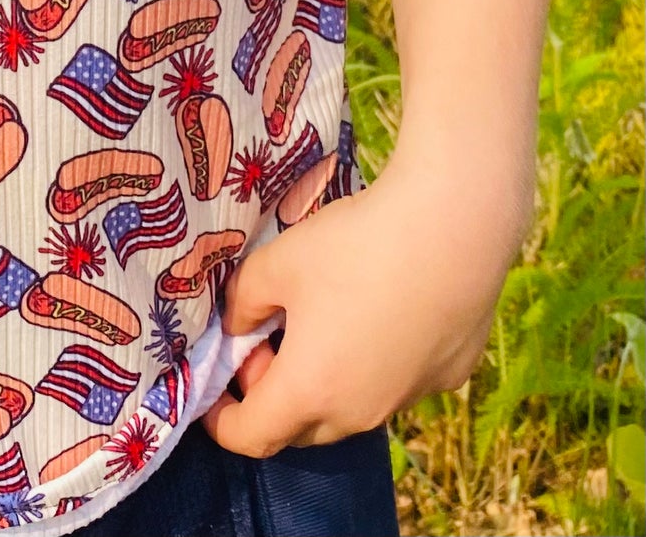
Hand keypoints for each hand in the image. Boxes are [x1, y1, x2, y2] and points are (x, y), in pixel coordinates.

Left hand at [200, 150, 526, 457]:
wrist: (451, 227)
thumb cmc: (351, 247)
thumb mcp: (274, 265)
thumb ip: (241, 303)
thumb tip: (237, 327)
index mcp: (311, 390)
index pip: (252, 436)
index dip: (222, 420)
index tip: (212, 390)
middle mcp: (362, 411)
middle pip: (300, 427)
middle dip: (271, 393)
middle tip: (264, 335)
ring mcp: (410, 397)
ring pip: (350, 409)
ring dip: (321, 381)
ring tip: (317, 318)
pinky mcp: (446, 375)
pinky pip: (392, 384)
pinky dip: (368, 364)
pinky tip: (374, 308)